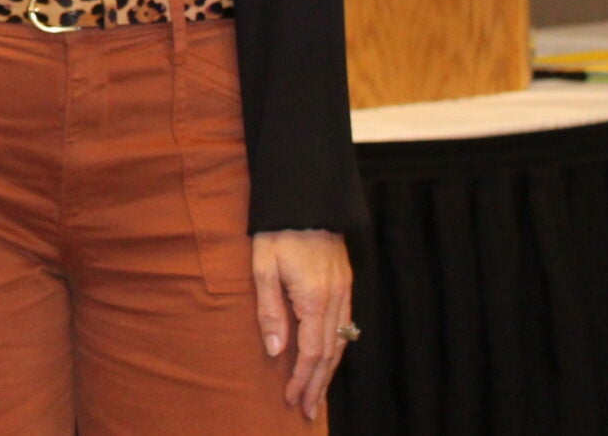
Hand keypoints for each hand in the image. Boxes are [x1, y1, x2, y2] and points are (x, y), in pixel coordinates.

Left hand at [252, 227, 353, 419]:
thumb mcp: (263, 266)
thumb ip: (270, 309)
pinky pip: (343, 325)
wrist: (305, 196)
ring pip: (341, 342)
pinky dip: (336, 348)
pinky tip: (327, 358)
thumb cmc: (277, 230)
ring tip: (317, 393)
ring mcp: (344, 290)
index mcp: (314, 298)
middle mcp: (335, 298)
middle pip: (331, 354)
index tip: (292, 399)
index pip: (312, 352)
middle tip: (308, 410)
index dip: (302, 379)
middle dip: (318, 385)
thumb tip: (277, 351)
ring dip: (328, 371)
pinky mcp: (344, 282)